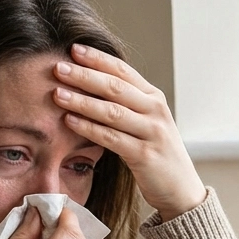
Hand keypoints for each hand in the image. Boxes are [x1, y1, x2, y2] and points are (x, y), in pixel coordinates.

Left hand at [52, 44, 206, 219]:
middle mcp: (155, 111)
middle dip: (84, 76)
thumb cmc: (156, 152)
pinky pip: (111, 138)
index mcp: (154, 98)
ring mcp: (152, 132)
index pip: (123, 71)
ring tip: (57, 94)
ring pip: (112, 111)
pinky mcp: (144, 155)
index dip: (98, 59)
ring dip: (82, 101)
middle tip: (58, 68)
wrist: (181, 189)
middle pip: (115, 87)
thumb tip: (89, 83)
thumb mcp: (145, 122)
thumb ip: (125, 103)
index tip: (73, 49)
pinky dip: (89, 128)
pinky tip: (69, 121)